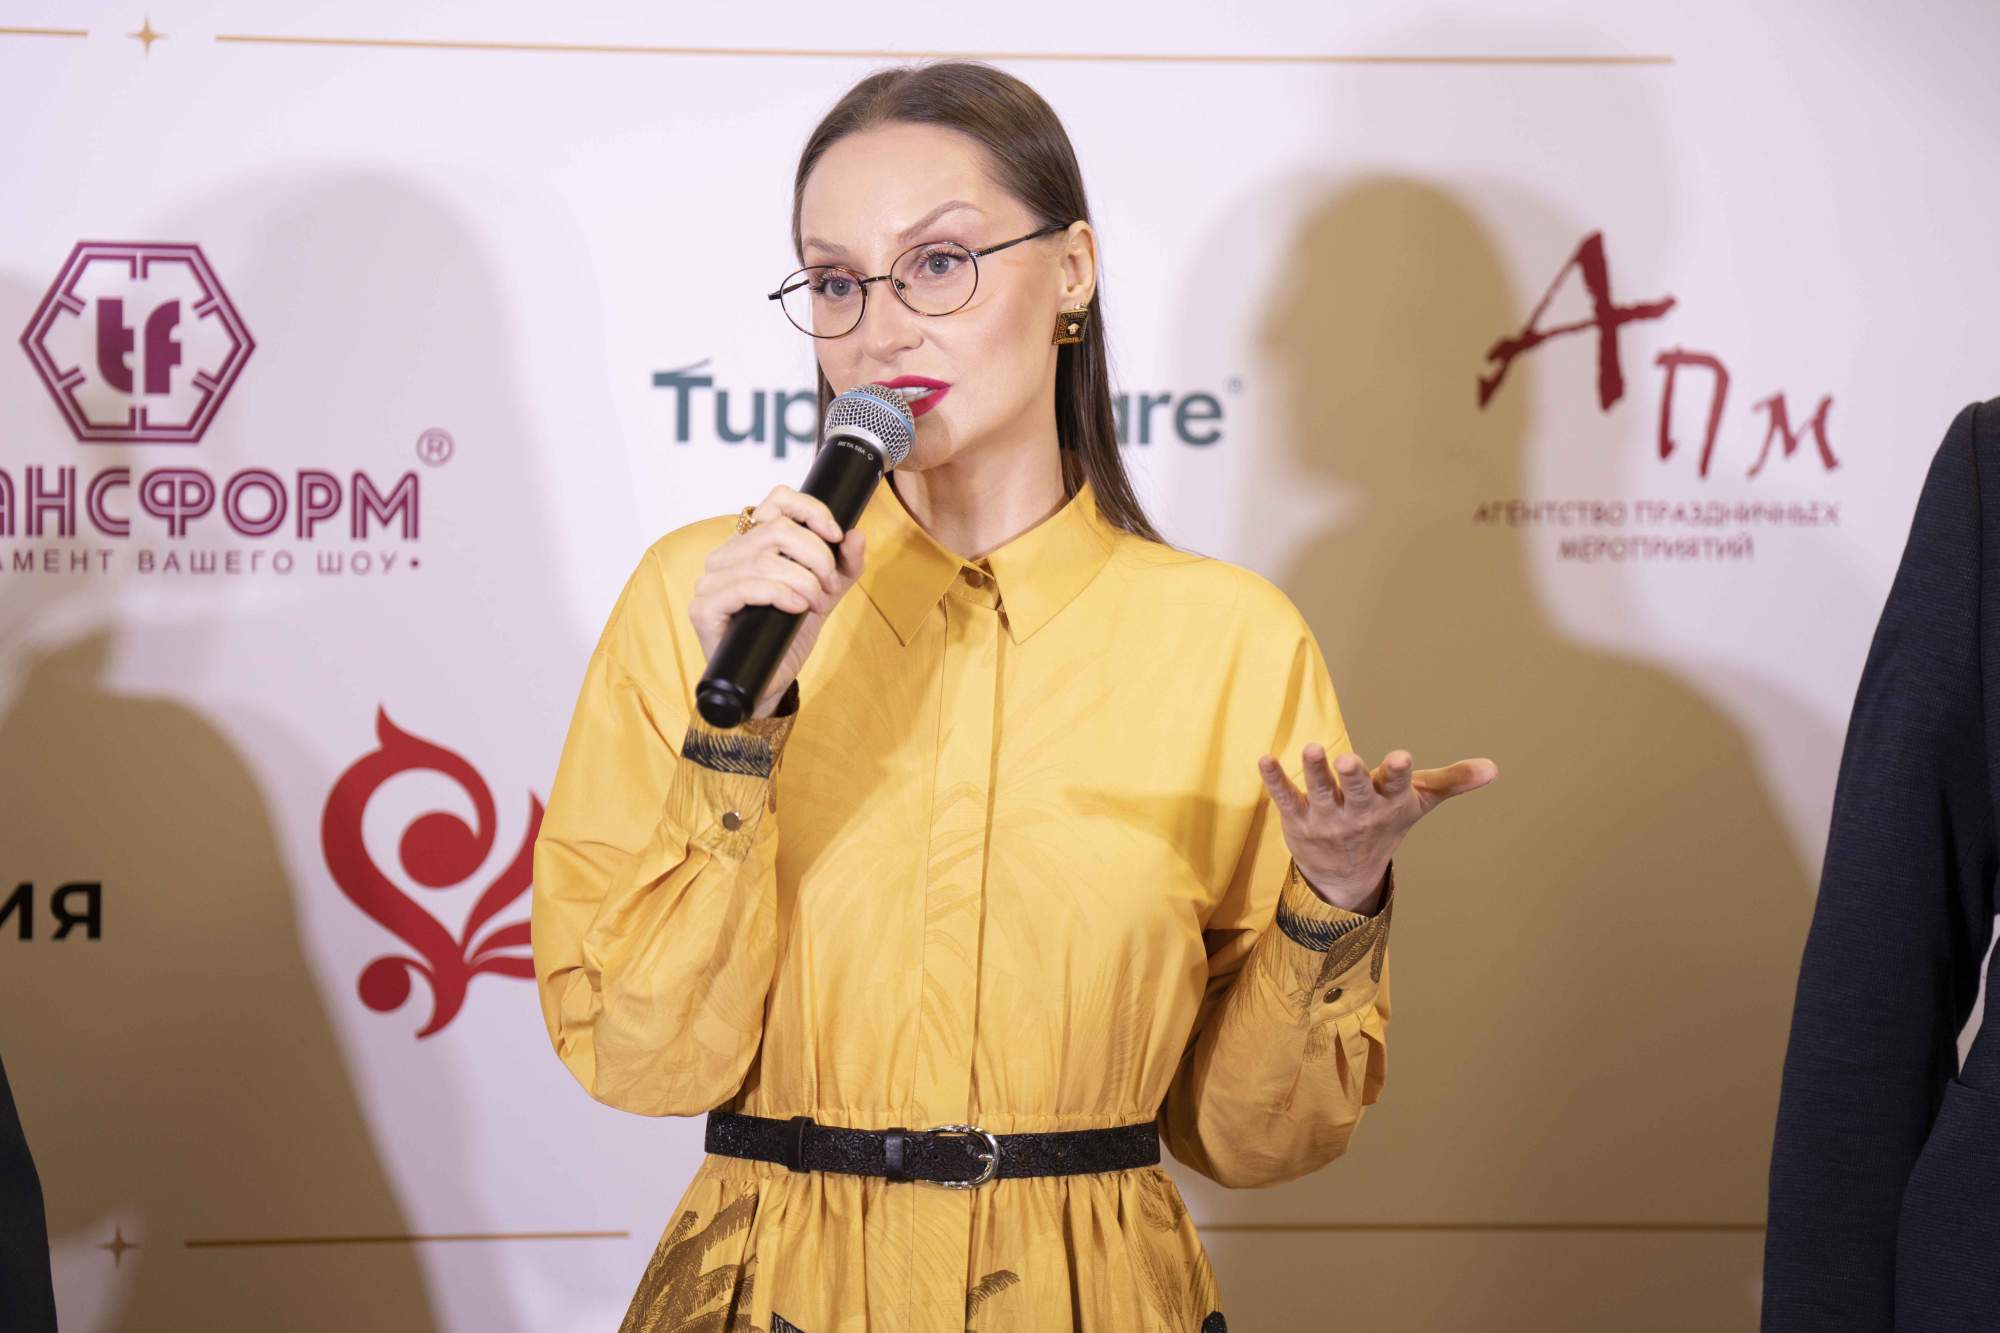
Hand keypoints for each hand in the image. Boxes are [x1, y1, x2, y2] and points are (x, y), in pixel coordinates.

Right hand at [687, 484, 867, 718]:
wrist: (767, 682)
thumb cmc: (787, 635)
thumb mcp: (825, 595)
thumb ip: (842, 566)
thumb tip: (856, 535)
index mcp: (750, 543)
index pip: (777, 500)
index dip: (811, 510)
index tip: (836, 534)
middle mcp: (726, 555)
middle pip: (777, 530)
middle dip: (816, 556)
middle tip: (829, 586)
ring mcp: (710, 580)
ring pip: (764, 559)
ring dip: (803, 580)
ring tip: (816, 603)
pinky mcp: (704, 607)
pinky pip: (746, 586)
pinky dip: (780, 594)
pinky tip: (796, 607)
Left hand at [1255, 744, 1498, 912]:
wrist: (1346, 875)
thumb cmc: (1386, 824)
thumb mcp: (1418, 802)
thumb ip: (1452, 782)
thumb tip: (1494, 768)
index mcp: (1388, 803)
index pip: (1395, 785)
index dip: (1397, 772)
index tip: (1399, 757)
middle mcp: (1358, 812)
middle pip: (1357, 791)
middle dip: (1354, 775)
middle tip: (1349, 758)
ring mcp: (1326, 817)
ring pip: (1319, 791)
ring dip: (1315, 771)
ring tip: (1311, 748)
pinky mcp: (1298, 819)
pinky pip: (1285, 798)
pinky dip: (1275, 780)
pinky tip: (1264, 759)